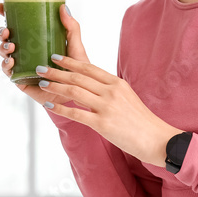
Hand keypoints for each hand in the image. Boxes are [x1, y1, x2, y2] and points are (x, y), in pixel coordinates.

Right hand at [0, 2, 89, 106]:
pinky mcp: (20, 79)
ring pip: (4, 53)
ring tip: (11, 46)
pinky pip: (8, 71)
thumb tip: (63, 7)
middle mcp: (27, 51)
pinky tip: (11, 61)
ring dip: (3, 47)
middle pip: (7, 38)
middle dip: (1, 32)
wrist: (77, 94)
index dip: (6, 15)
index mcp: (36, 40)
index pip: (18, 25)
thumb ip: (71, 28)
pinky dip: (6, 65)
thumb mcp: (75, 46)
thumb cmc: (76, 69)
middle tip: (6, 31)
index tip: (0, 7)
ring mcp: (22, 65)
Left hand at [35, 54, 182, 165]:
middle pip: (78, 78)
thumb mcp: (128, 99)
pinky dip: (60, 108)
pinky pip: (76, 113)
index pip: (90, 68)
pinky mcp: (103, 124)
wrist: (156, 139)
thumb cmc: (141, 121)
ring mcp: (107, 108)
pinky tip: (50, 104)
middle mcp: (112, 92)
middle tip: (40, 69)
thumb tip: (90, 89)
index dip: (70, 62)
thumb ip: (110, 92)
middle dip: (56, 72)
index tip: (56, 58)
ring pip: (74, 92)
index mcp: (118, 84)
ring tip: (42, 84)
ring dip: (55, 87)